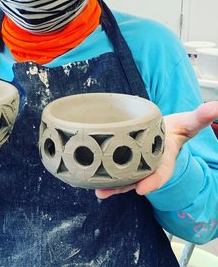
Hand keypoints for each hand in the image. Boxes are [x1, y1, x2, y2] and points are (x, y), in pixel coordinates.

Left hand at [95, 101, 217, 198]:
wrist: (161, 134)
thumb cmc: (173, 130)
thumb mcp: (187, 123)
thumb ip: (199, 117)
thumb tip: (217, 106)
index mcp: (164, 159)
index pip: (160, 173)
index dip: (153, 181)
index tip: (143, 190)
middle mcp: (149, 166)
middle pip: (136, 180)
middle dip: (122, 186)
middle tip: (106, 192)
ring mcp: (136, 167)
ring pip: (123, 179)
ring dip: (110, 186)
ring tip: (97, 191)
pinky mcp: (125, 163)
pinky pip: (115, 172)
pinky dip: (105, 178)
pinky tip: (92, 183)